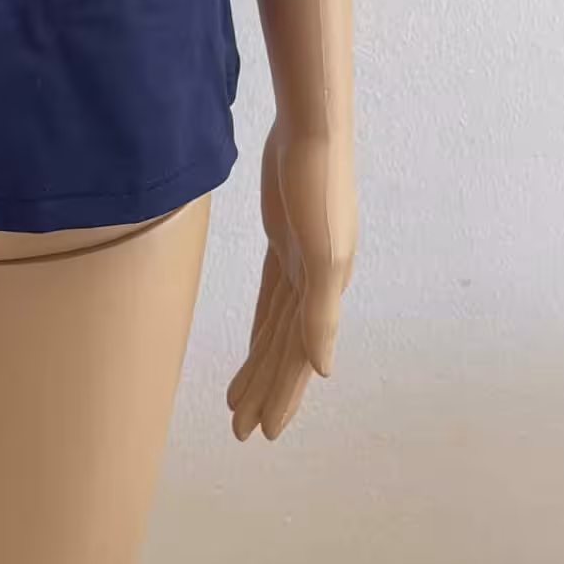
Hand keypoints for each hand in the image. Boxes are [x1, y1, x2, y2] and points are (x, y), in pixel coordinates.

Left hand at [227, 117, 356, 441]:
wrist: (310, 129)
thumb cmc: (317, 187)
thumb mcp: (321, 255)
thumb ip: (320, 313)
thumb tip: (322, 371)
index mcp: (327, 291)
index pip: (301, 357)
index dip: (283, 394)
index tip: (264, 433)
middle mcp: (317, 283)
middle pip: (285, 350)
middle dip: (266, 390)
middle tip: (240, 432)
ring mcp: (300, 261)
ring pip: (276, 327)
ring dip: (259, 364)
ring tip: (236, 401)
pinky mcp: (283, 240)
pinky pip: (271, 297)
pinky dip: (261, 325)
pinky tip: (255, 343)